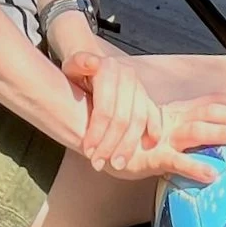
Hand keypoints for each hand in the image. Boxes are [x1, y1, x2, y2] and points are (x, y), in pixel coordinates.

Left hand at [62, 47, 158, 172]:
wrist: (94, 65)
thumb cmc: (79, 72)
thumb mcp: (71, 66)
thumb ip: (79, 64)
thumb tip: (92, 63)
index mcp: (108, 69)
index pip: (105, 108)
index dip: (97, 132)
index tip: (88, 152)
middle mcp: (127, 76)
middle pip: (122, 118)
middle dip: (110, 144)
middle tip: (99, 164)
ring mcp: (139, 86)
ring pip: (138, 120)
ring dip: (129, 145)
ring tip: (118, 164)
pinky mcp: (146, 95)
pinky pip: (154, 114)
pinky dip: (153, 130)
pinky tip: (148, 146)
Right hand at [125, 92, 225, 183]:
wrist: (96, 137)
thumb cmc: (133, 138)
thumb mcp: (161, 130)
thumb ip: (182, 129)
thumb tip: (209, 133)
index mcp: (176, 113)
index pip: (209, 102)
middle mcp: (172, 121)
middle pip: (209, 112)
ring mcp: (163, 138)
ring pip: (196, 132)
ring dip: (222, 133)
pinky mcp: (151, 157)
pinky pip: (174, 162)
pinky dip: (193, 167)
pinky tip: (211, 175)